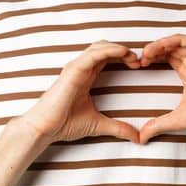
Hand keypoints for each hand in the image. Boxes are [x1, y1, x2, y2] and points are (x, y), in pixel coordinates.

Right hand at [19, 40, 143, 145]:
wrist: (45, 128)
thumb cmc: (65, 124)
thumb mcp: (99, 125)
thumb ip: (118, 128)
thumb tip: (138, 138)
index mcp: (86, 76)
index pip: (106, 57)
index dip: (123, 57)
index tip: (139, 66)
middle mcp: (81, 69)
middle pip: (104, 48)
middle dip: (123, 50)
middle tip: (140, 61)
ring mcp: (76, 68)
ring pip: (99, 47)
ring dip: (119, 48)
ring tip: (134, 58)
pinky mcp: (73, 70)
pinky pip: (93, 54)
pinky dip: (110, 50)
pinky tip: (124, 53)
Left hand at [137, 33, 185, 142]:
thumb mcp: (175, 120)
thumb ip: (157, 125)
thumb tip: (141, 138)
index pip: (168, 57)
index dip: (153, 57)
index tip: (141, 65)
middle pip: (171, 48)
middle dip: (154, 49)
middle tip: (142, 58)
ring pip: (179, 42)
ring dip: (162, 43)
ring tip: (148, 51)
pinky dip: (175, 40)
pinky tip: (162, 46)